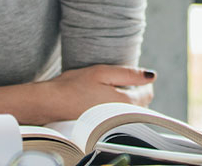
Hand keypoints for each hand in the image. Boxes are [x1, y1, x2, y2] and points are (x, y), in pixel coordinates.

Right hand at [39, 64, 155, 120]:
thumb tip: (151, 76)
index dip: (140, 81)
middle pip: (141, 103)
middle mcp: (122, 117)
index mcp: (126, 102)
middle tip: (115, 81)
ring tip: (107, 91)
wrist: (50, 104)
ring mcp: (113, 124)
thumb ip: (129, 74)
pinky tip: (100, 102)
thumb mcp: (102, 72)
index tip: (126, 75)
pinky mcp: (103, 128)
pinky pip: (118, 117)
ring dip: (125, 101)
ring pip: (130, 111)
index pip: (147, 92)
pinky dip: (115, 109)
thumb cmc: (73, 86)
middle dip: (134, 91)